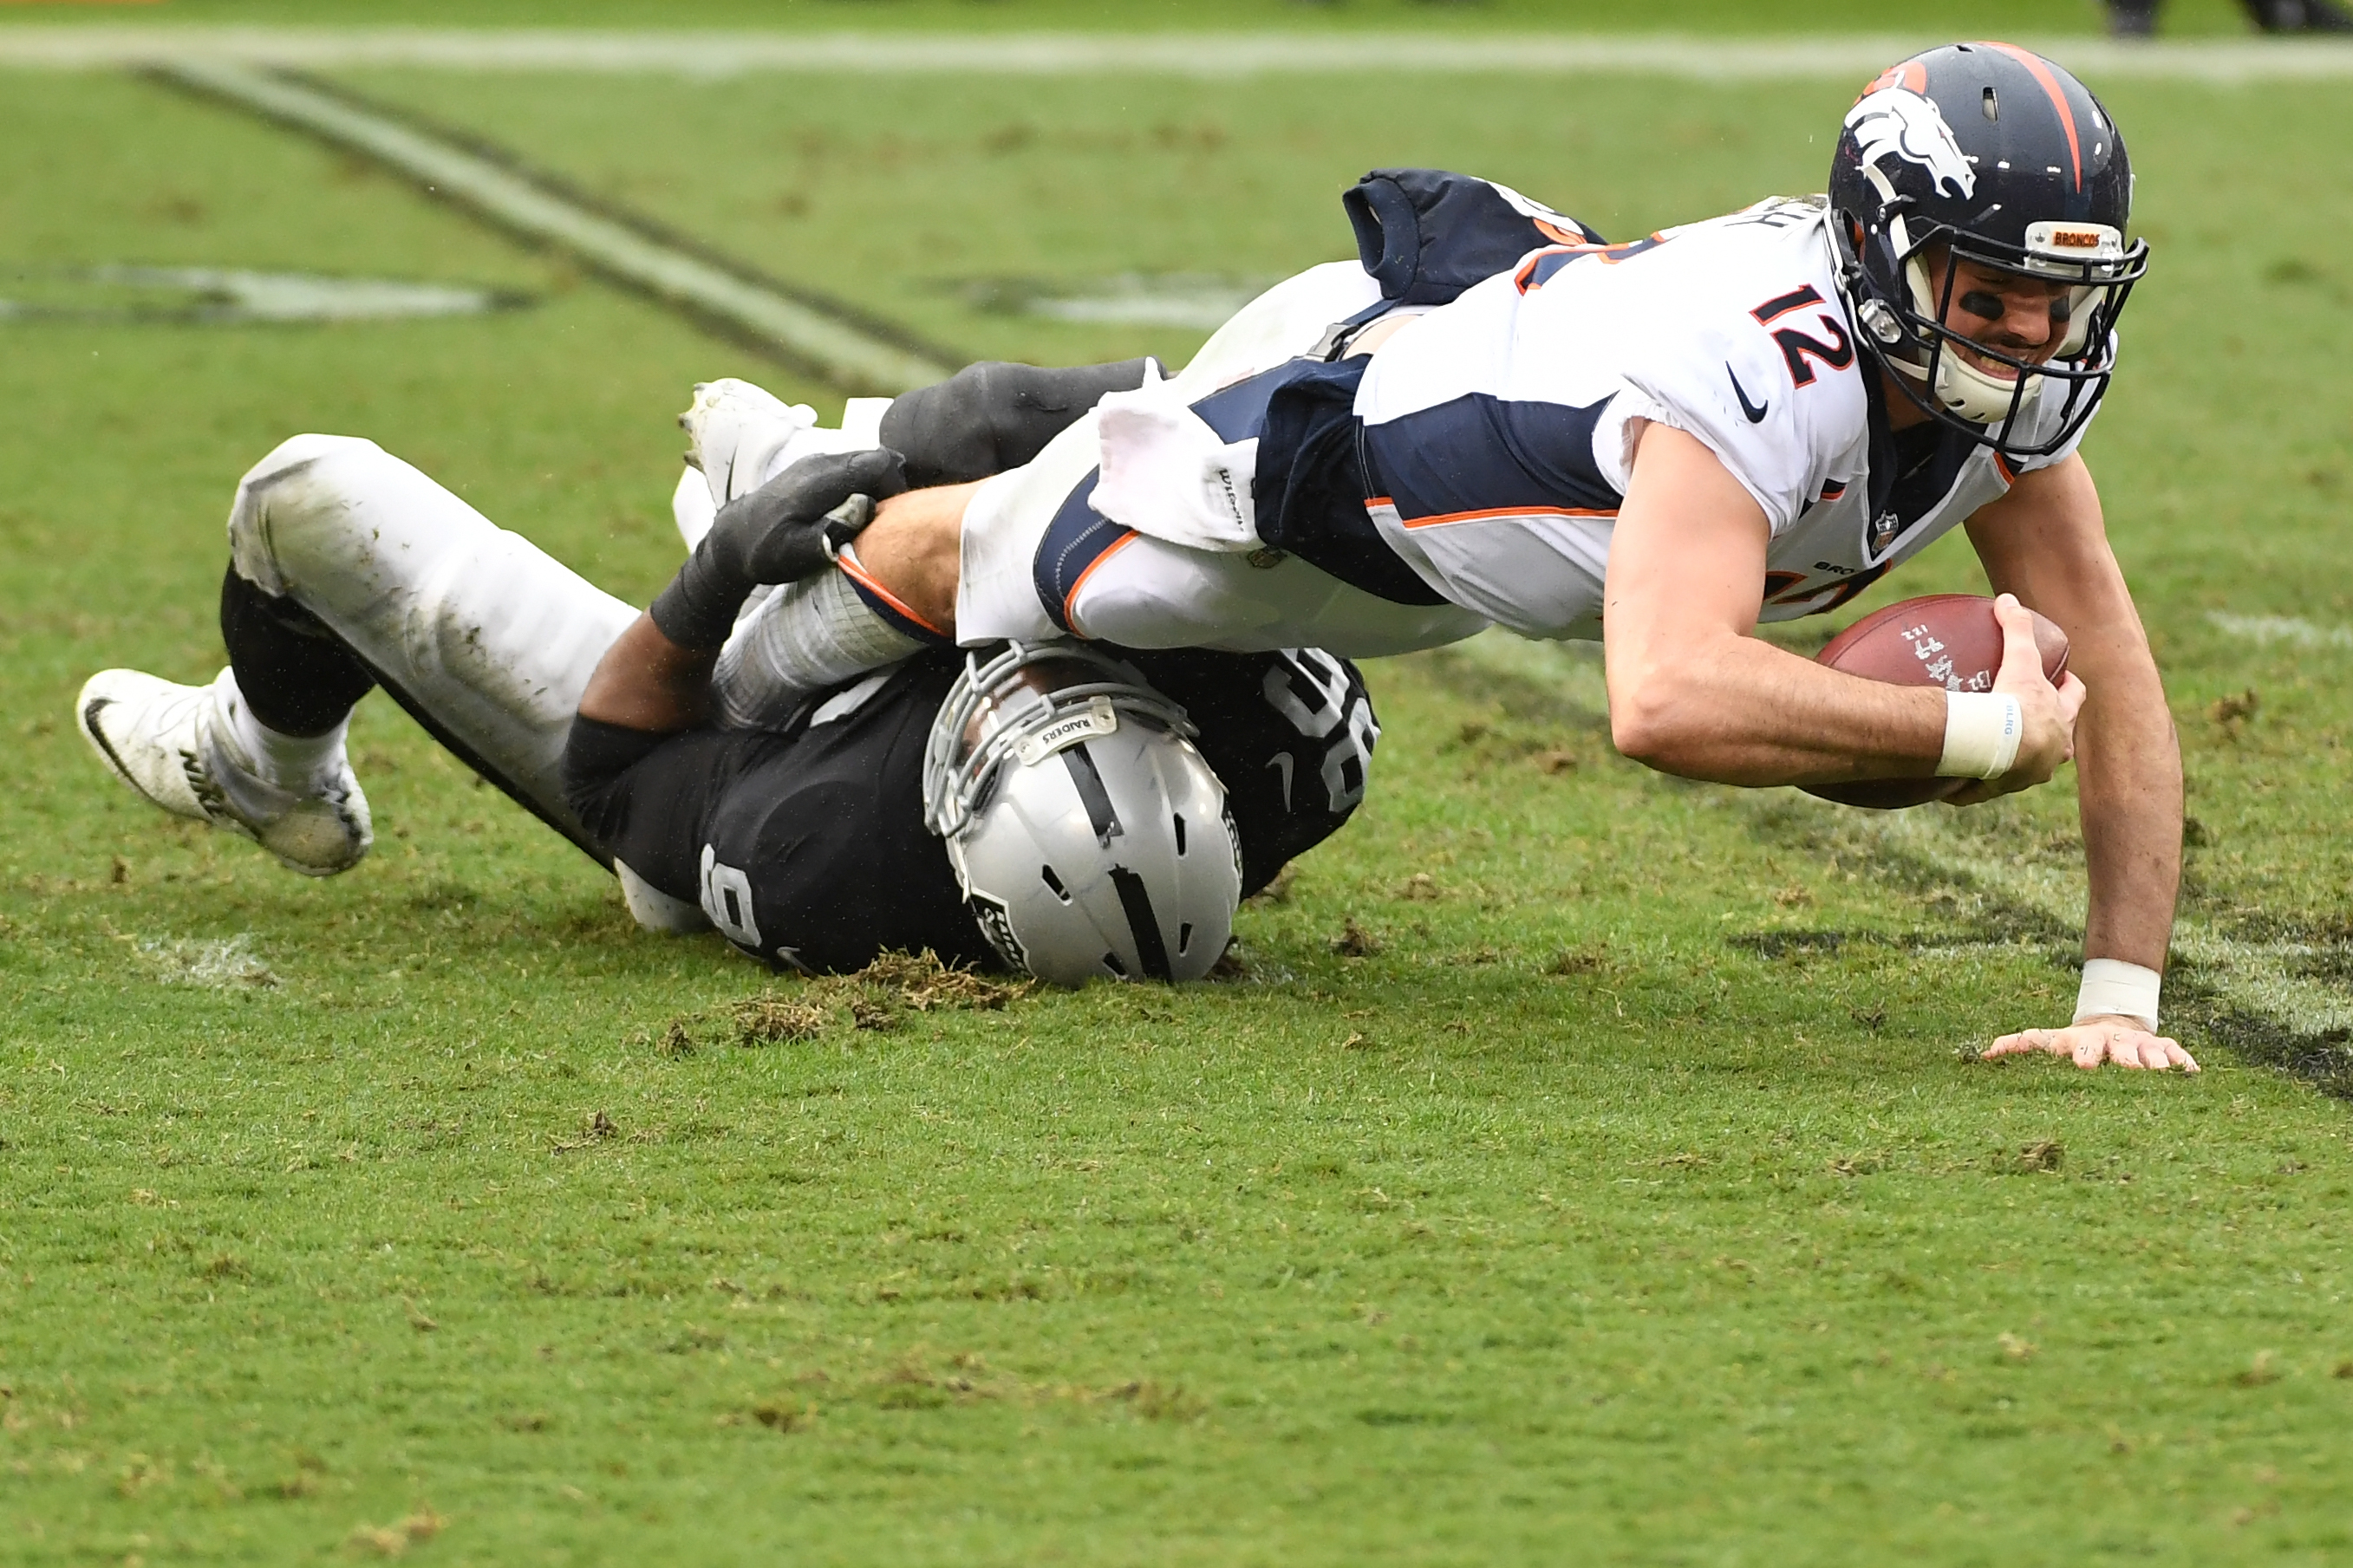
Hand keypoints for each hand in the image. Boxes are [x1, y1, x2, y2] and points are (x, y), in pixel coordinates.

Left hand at [704, 447, 908, 587]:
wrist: (732, 538)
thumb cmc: (765, 550)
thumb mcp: (796, 552)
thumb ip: (832, 529)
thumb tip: (867, 505)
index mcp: (821, 478)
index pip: (881, 464)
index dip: (898, 488)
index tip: (893, 518)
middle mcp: (822, 461)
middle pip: (879, 459)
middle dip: (893, 488)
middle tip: (887, 522)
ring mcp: (818, 461)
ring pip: (867, 464)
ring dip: (878, 488)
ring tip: (870, 521)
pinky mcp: (815, 468)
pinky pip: (853, 469)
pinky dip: (864, 487)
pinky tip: (852, 514)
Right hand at [1945, 592, 2087, 803]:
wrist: (2001, 749)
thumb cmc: (2018, 707)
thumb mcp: (2021, 661)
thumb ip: (2016, 629)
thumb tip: (2007, 599)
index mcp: (2060, 721)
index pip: (2074, 699)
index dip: (2068, 688)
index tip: (2061, 680)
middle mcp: (2052, 752)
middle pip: (2059, 741)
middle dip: (2049, 734)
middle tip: (2030, 722)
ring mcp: (2029, 775)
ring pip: (2027, 769)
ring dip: (2015, 763)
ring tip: (1992, 754)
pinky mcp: (2000, 789)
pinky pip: (1987, 787)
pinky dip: (1977, 783)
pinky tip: (1959, 780)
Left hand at [1980, 1015, 2199, 1072]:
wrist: (2112, 1023)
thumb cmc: (2076, 1043)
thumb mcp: (2048, 1040)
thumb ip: (2018, 1045)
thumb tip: (1983, 1054)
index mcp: (2084, 1042)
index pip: (2082, 1048)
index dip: (2083, 1055)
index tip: (2083, 1066)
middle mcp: (2114, 1042)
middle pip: (2121, 1050)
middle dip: (2126, 1059)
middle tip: (2132, 1069)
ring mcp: (2141, 1045)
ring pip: (2151, 1053)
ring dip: (2157, 1062)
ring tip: (2161, 1072)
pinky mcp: (2165, 1049)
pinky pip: (2178, 1055)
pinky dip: (2185, 1063)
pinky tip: (2193, 1074)